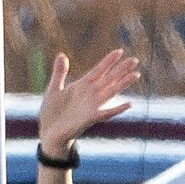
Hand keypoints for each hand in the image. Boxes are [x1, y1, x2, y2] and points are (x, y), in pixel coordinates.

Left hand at [34, 45, 141, 159]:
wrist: (49, 132)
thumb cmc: (52, 112)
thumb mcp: (53, 89)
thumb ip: (59, 72)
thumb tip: (62, 54)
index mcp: (82, 86)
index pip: (98, 71)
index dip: (108, 61)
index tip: (120, 50)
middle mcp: (90, 94)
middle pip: (108, 79)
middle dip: (121, 69)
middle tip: (135, 59)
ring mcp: (92, 106)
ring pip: (111, 92)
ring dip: (123, 84)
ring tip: (135, 75)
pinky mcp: (90, 119)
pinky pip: (106, 113)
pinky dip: (117, 109)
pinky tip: (128, 104)